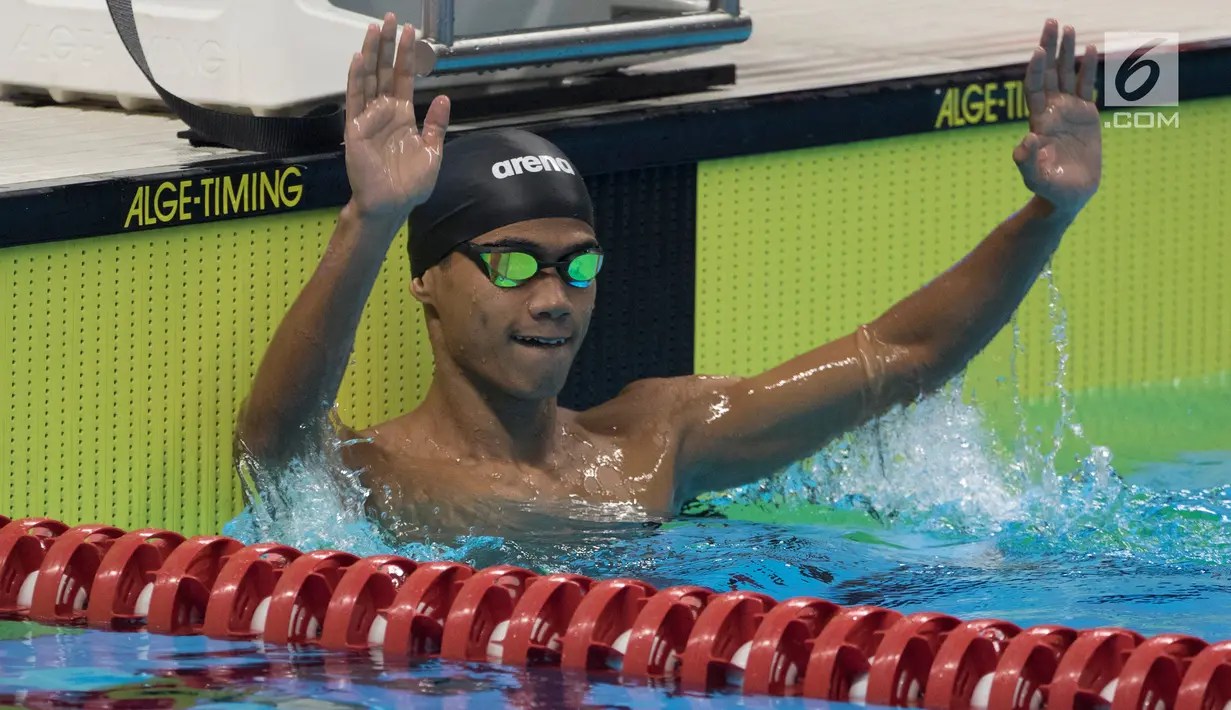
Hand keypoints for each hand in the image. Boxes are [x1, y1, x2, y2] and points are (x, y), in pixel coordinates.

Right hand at [345, 13, 450, 221]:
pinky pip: (355, 100)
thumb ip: (436, 125)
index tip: (410, 32)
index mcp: (403, 115)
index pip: (404, 78)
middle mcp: (384, 111)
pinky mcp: (355, 128)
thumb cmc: (410, 183)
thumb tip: (444, 97)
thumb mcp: (432, 152)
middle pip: (385, 71)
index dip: (407, 55)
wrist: (391, 204)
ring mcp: (368, 118)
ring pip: (369, 78)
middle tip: (389, 19)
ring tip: (374, 29)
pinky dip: (356, 78)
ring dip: (371, 53)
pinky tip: (359, 59)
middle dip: (387, 45)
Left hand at [1014, 19, 1101, 214]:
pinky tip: (1091, 49)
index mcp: (1038, 121)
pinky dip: (1089, 68)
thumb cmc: (1048, 187)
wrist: (1069, 194)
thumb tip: (1026, 140)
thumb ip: (1027, 161)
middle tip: (1052, 22)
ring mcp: (1069, 110)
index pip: (1033, 88)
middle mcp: (1051, 110)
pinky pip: (1088, 85)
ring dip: (1067, 51)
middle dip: (1049, 47)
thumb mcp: (1034, 177)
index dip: (1034, 70)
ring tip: (1069, 28)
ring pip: (1067, 74)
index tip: (1037, 50)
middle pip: (1048, 72)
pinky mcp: (1087, 114)